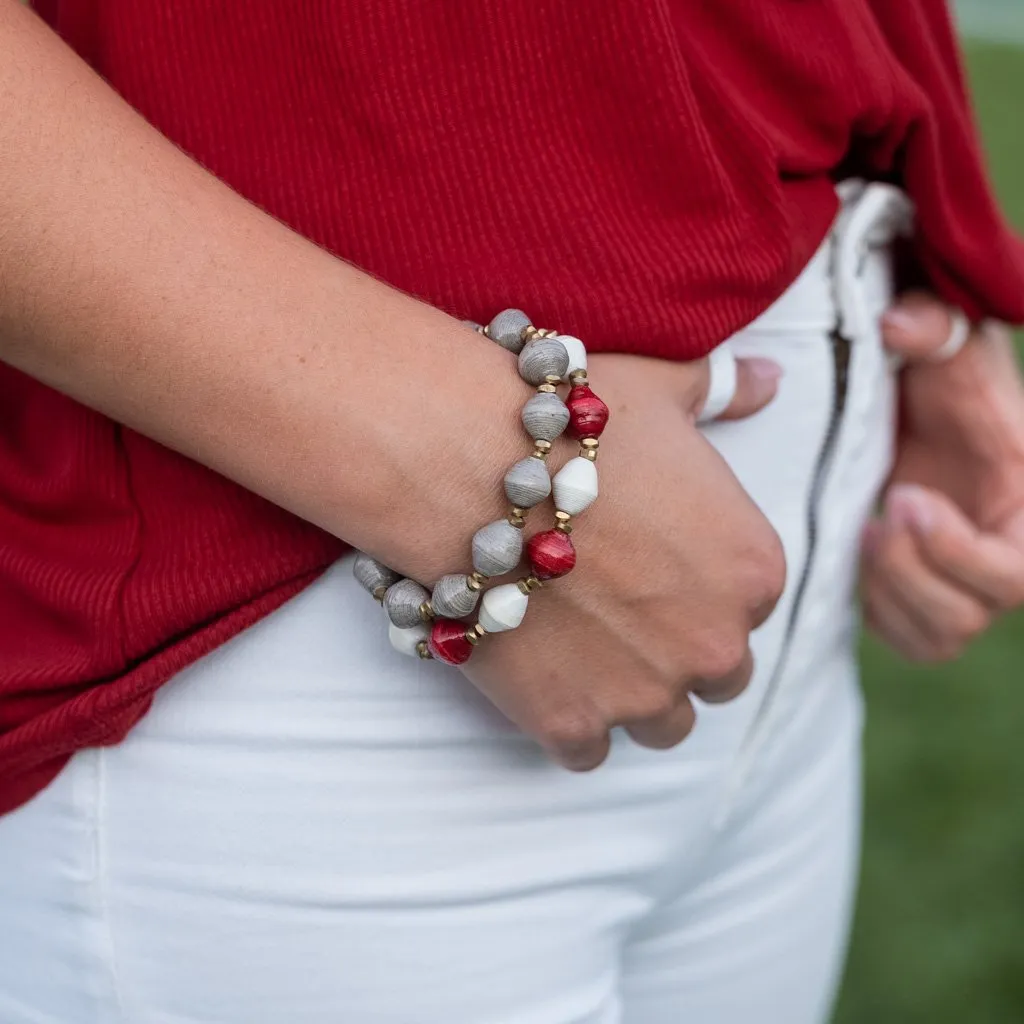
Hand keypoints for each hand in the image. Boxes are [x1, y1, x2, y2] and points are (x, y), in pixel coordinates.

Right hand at [464, 352, 786, 769]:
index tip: (654, 569)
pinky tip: (539, 675)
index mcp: (752, 569)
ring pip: (663, 724)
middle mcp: (715, 642)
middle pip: (718, 674)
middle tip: (619, 612)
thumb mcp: (663, 392)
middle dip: (678, 650)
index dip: (700, 588)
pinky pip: (587, 753)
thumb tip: (774, 378)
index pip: (751, 606)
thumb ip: (728, 391)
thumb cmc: (571, 422)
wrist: (472, 467)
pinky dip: (566, 722)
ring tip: (582, 649)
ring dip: (631, 694)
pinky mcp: (571, 723)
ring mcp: (643, 693)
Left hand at [861, 293, 1023, 660]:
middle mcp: (1007, 553)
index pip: (1021, 572)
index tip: (905, 497)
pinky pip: (912, 640)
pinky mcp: (927, 596)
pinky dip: (880, 613)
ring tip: (865, 532)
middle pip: (976, 613)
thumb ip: (933, 326)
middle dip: (915, 571)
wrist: (913, 411)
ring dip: (892, 591)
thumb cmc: (940, 377)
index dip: (962, 552)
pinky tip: (859, 556)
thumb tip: (897, 326)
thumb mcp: (944, 343)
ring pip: (942, 637)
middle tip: (879, 512)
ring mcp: (967, 583)